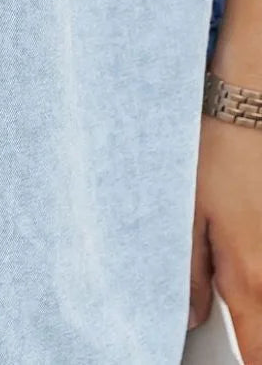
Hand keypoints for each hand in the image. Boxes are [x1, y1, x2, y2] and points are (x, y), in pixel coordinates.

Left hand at [190, 100, 261, 359]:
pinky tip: (249, 252)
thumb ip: (190, 272)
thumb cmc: (216, 152)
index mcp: (249, 275)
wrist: (249, 103)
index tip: (237, 356)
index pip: (257, 350)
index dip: (248, 359)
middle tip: (231, 314)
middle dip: (255, 334)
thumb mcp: (188, 211)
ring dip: (258, 300)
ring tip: (239, 281)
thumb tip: (189, 314)